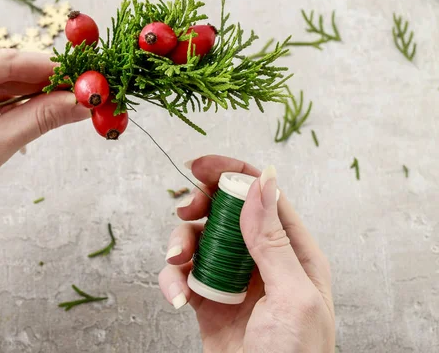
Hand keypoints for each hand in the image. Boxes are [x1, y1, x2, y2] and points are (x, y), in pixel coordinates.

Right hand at [158, 155, 334, 352]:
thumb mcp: (292, 295)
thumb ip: (272, 239)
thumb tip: (263, 182)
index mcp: (292, 251)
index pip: (261, 196)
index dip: (231, 172)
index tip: (200, 165)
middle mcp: (260, 259)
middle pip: (224, 211)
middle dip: (200, 205)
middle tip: (186, 211)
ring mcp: (231, 278)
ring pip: (198, 239)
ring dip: (180, 243)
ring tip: (177, 260)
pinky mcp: (207, 299)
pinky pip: (182, 274)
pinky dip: (171, 279)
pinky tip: (177, 295)